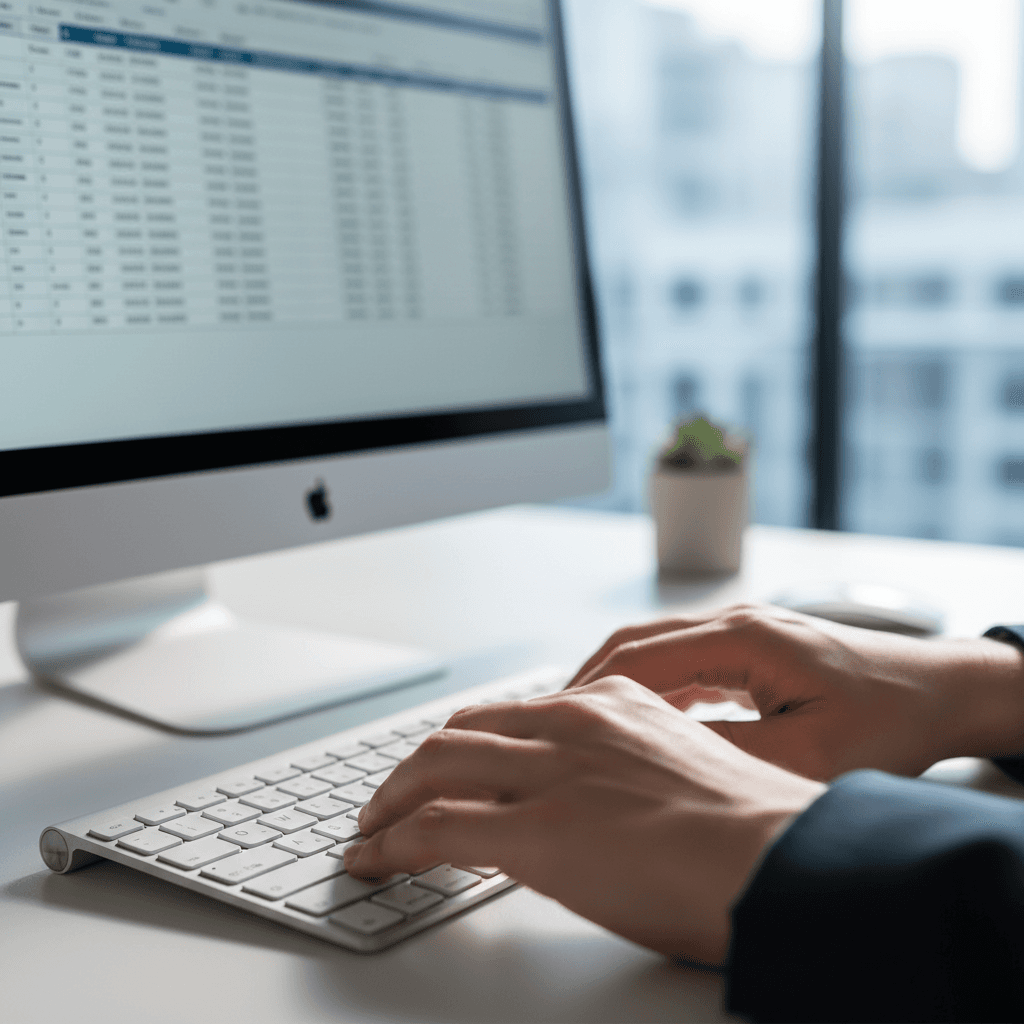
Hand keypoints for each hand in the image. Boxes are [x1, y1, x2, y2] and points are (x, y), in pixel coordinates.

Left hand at [346, 676, 824, 965]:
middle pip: (461, 730)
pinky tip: (379, 858)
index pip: (512, 713)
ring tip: (374, 826)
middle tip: (394, 795)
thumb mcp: (679, 771)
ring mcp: (550, 772)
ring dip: (392, 798)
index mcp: (611, 705)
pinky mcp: (535, 830)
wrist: (782, 859)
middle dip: (417, 764)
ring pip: (435, 765)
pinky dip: (394, 841)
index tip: (448, 766)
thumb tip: (594, 805)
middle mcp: (573, 724)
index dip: (467, 742)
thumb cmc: (753, 831)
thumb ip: (624, 772)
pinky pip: (436, 826)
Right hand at [568, 604, 1023, 780]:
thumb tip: (658, 763)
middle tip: (551, 725)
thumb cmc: (889, 720)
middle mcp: (736, 622)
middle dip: (589, 682)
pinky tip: (640, 724)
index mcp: (744, 637)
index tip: (554, 722)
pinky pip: (684, 661)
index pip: (641, 655)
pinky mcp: (751, 648)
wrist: (939, 692)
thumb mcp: (808, 756)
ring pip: (656, 649)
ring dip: (617, 685)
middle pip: (637, 643)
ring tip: (584, 729)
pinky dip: (652, 689)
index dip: (591, 690)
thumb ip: (727, 757)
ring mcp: (743, 630)